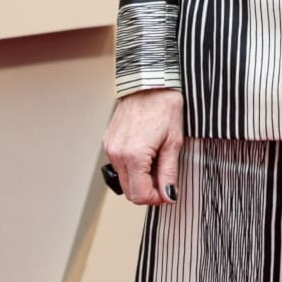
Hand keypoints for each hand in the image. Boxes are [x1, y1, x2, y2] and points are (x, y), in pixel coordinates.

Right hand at [103, 87, 183, 207]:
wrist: (149, 83)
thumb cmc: (164, 106)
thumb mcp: (174, 142)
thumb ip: (169, 172)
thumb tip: (169, 195)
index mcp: (134, 155)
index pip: (140, 195)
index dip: (156, 198)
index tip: (167, 192)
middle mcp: (117, 153)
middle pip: (129, 191)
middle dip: (148, 190)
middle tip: (164, 179)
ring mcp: (110, 147)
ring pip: (124, 179)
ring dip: (140, 179)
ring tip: (155, 161)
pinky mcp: (108, 142)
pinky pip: (119, 165)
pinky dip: (132, 166)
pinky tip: (145, 153)